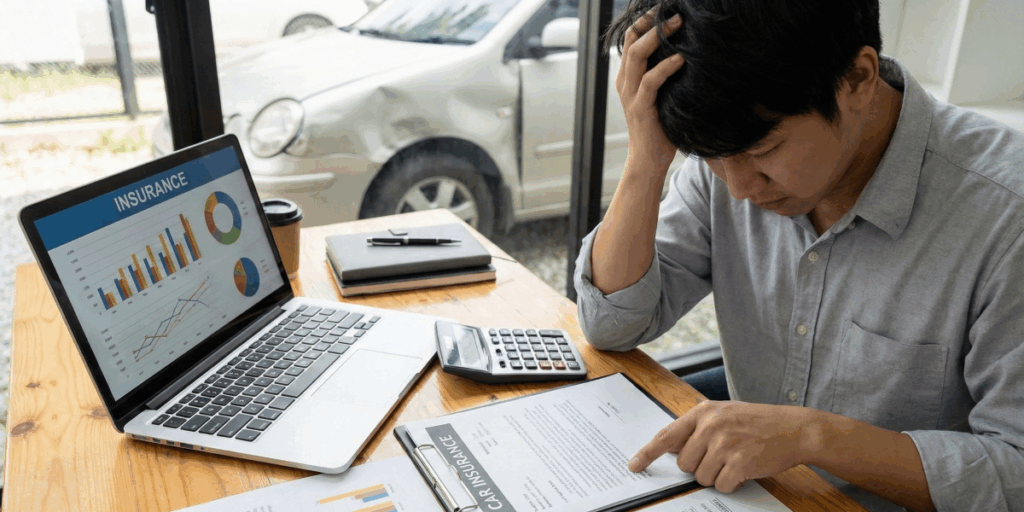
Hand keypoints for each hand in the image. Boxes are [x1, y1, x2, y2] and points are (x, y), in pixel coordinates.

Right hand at [616, 11, 685, 171]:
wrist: (648, 160)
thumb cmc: (660, 128)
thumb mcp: (661, 96)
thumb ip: (665, 77)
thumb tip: (687, 54)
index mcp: (628, 77)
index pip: (630, 39)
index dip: (644, 21)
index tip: (663, 9)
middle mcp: (625, 82)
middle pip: (631, 40)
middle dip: (652, 22)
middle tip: (675, 11)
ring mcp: (631, 94)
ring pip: (638, 55)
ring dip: (659, 37)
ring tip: (679, 24)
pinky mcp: (641, 108)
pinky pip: (651, 81)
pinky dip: (667, 67)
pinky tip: (682, 59)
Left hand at [628, 401, 821, 491]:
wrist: (794, 429)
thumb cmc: (758, 424)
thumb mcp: (724, 415)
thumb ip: (698, 429)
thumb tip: (673, 449)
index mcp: (704, 413)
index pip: (667, 435)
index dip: (647, 453)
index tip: (634, 465)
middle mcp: (711, 426)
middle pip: (685, 464)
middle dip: (700, 467)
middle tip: (721, 457)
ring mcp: (725, 443)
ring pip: (702, 477)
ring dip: (717, 476)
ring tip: (735, 461)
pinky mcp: (739, 462)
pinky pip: (721, 485)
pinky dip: (731, 483)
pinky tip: (744, 470)